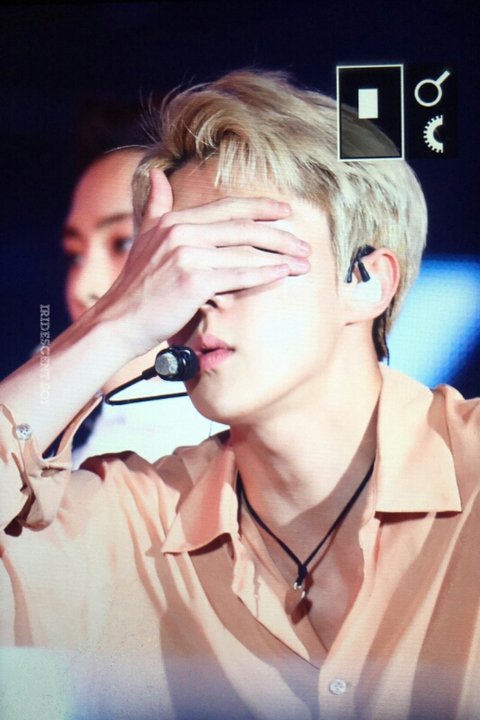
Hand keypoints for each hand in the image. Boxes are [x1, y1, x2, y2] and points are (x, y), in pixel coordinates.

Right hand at [97, 169, 310, 359]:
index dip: (260, 208)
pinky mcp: (192, 280)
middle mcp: (181, 231)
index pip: (227, 208)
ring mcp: (187, 254)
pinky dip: (264, 274)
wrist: (118, 320)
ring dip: (279, 258)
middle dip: (279, 236)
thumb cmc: (136, 287)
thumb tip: (160, 176)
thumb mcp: (144, 237)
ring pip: (244, 252)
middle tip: (303, 244)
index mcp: (175, 220)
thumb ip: (156, 206)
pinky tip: (283, 274)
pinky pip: (238, 275)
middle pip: (243, 228)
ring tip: (301, 264)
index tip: (285, 211)